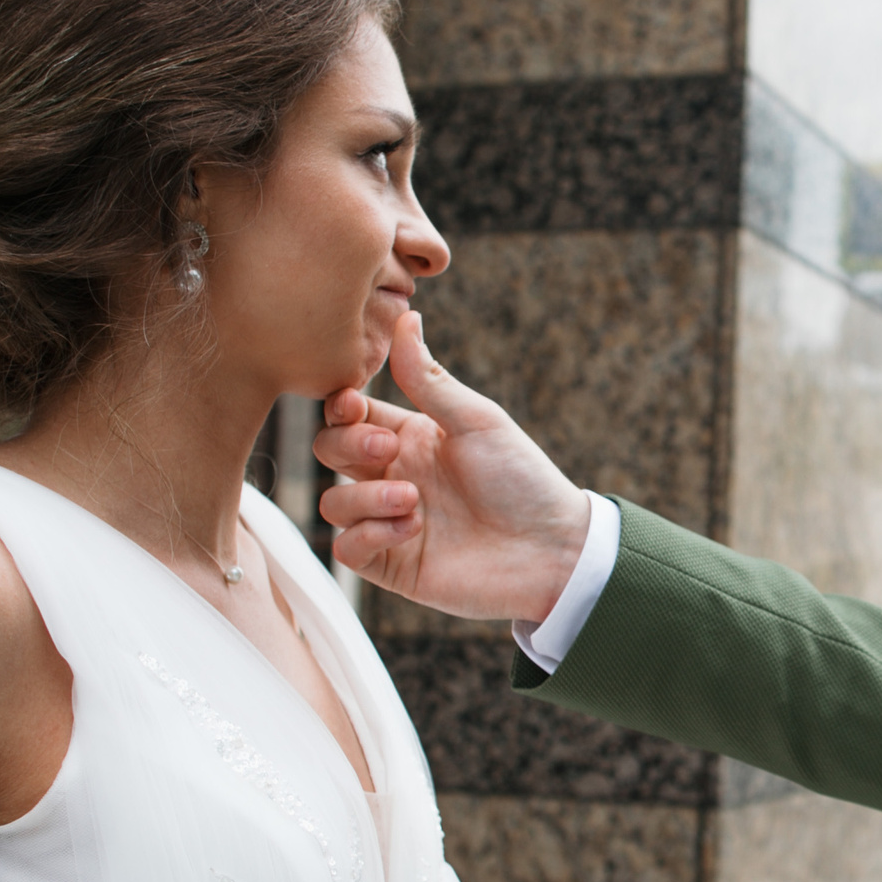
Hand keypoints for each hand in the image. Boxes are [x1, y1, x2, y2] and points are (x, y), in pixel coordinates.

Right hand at [316, 313, 591, 623]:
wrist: (553, 548)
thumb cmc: (522, 478)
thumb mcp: (476, 420)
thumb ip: (429, 378)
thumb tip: (407, 317)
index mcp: (411, 437)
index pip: (349, 414)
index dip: (339, 407)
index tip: (354, 404)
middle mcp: (395, 476)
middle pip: (329, 451)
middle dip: (346, 445)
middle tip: (387, 450)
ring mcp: (390, 521)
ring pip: (332, 504)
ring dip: (363, 498)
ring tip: (414, 501)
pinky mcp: (394, 565)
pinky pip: (345, 550)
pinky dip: (367, 536)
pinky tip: (411, 530)